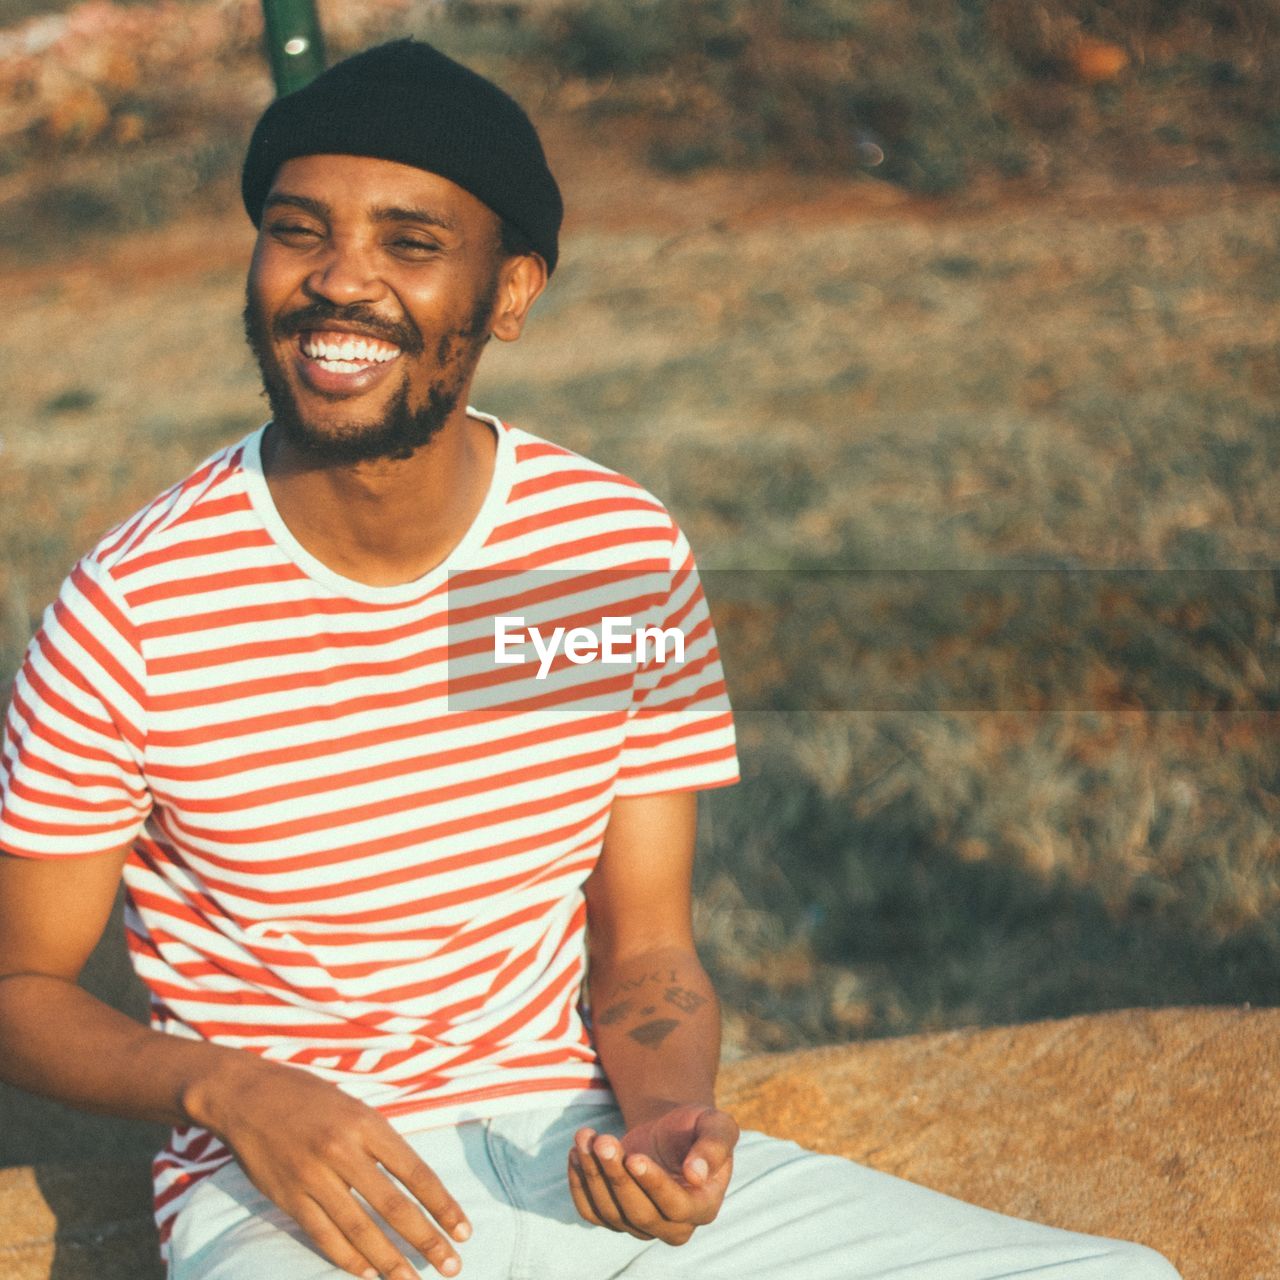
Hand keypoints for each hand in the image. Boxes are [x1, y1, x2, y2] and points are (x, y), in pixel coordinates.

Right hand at [195, 1053, 471, 1278]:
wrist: (247, 1095)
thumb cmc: (309, 1097)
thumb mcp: (354, 1107)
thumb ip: (379, 1143)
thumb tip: (412, 1184)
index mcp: (367, 1124)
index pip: (416, 1173)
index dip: (442, 1205)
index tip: (463, 1230)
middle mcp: (342, 1152)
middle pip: (393, 1207)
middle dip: (426, 1240)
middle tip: (452, 1265)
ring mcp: (313, 1177)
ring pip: (360, 1230)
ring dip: (391, 1261)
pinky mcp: (287, 1197)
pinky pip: (324, 1236)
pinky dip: (348, 1258)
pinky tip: (368, 1274)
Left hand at [566, 1103, 738, 1244]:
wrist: (671, 1129)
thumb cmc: (697, 1126)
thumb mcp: (716, 1125)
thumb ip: (714, 1146)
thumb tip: (697, 1175)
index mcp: (703, 1206)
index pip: (676, 1207)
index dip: (653, 1184)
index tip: (633, 1157)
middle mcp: (673, 1226)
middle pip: (639, 1213)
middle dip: (616, 1176)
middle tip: (602, 1140)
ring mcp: (641, 1225)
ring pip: (611, 1213)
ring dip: (593, 1174)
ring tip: (585, 1136)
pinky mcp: (615, 1217)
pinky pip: (591, 1211)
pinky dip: (579, 1184)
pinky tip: (576, 1152)